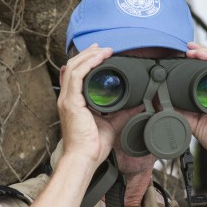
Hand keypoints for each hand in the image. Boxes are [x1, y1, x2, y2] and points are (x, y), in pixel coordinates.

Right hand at [58, 44, 142, 168]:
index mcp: (74, 102)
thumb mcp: (112, 124)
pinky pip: (77, 76)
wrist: (85, 158)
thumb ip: (123, 112)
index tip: (99, 54)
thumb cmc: (93, 146)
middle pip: (72, 67)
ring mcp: (67, 100)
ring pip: (73, 67)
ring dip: (89, 55)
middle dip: (88, 54)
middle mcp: (68, 98)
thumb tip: (139, 103)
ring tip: (103, 50)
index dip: (86, 62)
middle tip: (102, 47)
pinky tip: (99, 57)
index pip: (75, 75)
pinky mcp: (71, 102)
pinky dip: (88, 64)